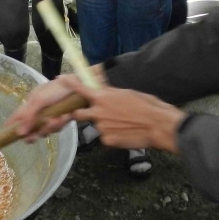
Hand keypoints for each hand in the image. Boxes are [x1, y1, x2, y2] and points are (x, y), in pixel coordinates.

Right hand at [7, 74, 85, 141]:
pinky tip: (67, 115)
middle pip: (31, 130)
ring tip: (60, 118)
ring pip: (45, 131)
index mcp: (30, 105)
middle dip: (38, 132)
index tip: (7, 136)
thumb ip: (29, 115)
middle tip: (41, 131)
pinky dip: (62, 123)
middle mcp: (38, 112)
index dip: (11, 127)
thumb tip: (19, 134)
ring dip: (53, 126)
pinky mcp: (61, 119)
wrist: (79, 86)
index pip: (17, 118)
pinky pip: (57, 128)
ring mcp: (49, 116)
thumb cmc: (57, 88)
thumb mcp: (40, 99)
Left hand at [64, 76, 185, 152]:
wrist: (157, 125)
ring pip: (95, 126)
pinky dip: (111, 135)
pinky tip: (124, 132)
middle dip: (82, 113)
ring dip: (102, 124)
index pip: (80, 88)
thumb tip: (103, 93)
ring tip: (121, 123)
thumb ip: (110, 94)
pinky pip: (104, 137)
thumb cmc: (146, 106)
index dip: (69, 83)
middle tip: (95, 113)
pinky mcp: (107, 141)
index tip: (61, 79)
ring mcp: (101, 128)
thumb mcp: (126, 93)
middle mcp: (98, 112)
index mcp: (103, 97)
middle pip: (79, 114)